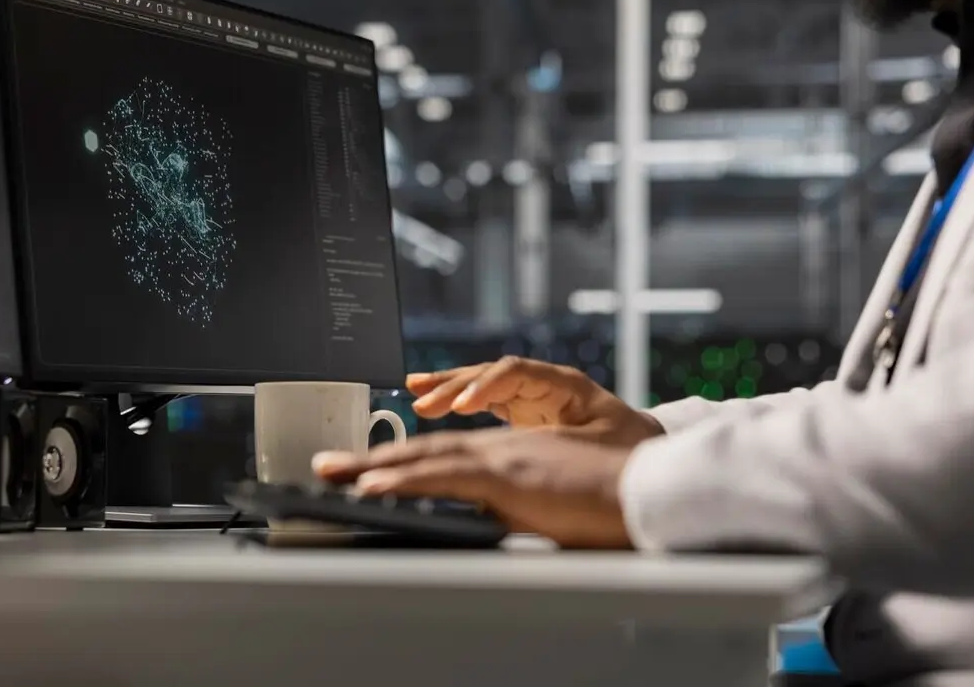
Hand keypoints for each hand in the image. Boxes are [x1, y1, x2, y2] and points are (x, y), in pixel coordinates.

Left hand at [313, 427, 635, 548]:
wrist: (648, 490)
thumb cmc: (609, 502)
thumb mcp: (547, 508)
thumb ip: (512, 510)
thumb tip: (488, 524)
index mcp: (505, 457)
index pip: (439, 458)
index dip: (398, 464)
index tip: (360, 473)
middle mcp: (497, 450)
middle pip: (421, 452)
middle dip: (369, 460)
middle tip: (325, 465)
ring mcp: (500, 458)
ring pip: (423, 458)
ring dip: (373, 466)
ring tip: (332, 472)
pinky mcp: (508, 475)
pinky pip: (444, 474)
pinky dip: (404, 479)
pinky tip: (374, 484)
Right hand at [407, 357, 664, 443]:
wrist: (650, 459)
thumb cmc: (632, 455)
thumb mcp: (601, 453)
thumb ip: (563, 453)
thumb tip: (529, 460)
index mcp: (566, 386)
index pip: (516, 373)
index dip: (486, 387)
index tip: (462, 407)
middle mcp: (543, 385)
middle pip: (490, 373)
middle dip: (453, 385)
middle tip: (423, 402)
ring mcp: (531, 396)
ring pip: (481, 383)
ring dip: (446, 388)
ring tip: (414, 391)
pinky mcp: (523, 412)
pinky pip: (482, 400)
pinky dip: (455, 400)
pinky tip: (427, 403)